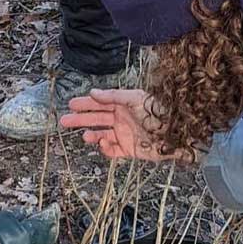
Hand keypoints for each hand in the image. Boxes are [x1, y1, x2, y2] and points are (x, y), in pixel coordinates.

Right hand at [60, 89, 191, 161]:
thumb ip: (113, 96)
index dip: (85, 104)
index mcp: (122, 104)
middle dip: (80, 119)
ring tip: (85, 136)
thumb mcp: (135, 98)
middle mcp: (121, 119)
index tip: (71, 104)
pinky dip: (106, 149)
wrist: (177, 133)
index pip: (99, 103)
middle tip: (65, 121)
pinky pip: (113, 150)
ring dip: (91, 135)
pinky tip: (103, 144)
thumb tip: (93, 92)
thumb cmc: (160, 112)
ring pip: (101, 135)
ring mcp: (124, 134)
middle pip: (96, 119)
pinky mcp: (129, 149)